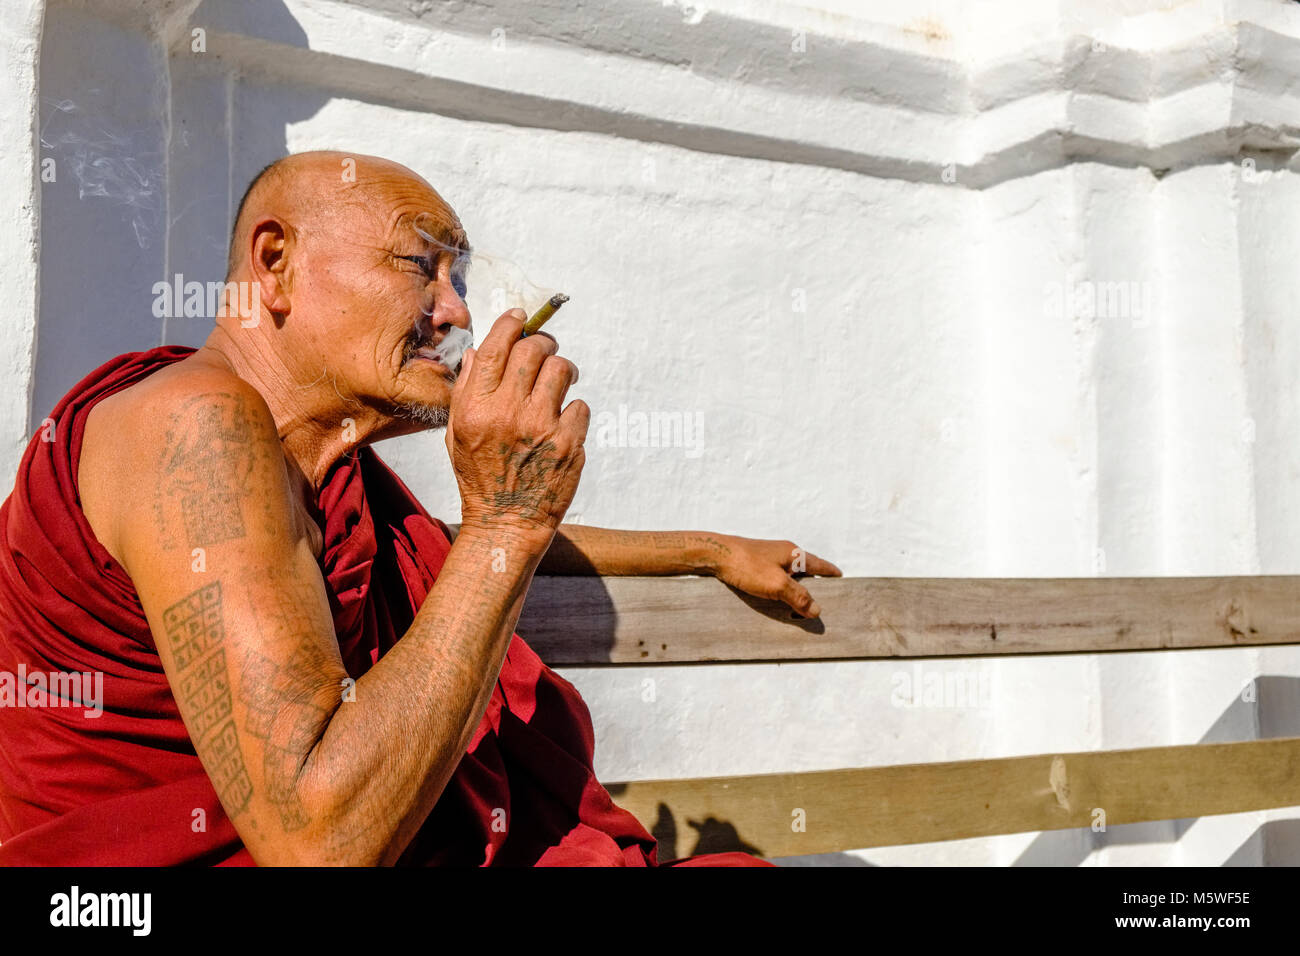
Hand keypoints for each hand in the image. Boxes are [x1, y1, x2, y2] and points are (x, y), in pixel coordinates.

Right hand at [445, 309, 587, 540]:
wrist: (505, 524)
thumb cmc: (480, 477)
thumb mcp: (457, 433)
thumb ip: (467, 390)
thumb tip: (480, 351)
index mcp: (476, 407)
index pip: (497, 346)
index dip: (513, 324)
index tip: (522, 318)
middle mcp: (507, 413)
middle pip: (535, 350)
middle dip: (544, 344)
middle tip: (546, 352)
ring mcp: (540, 428)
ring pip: (563, 370)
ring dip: (564, 371)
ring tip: (560, 383)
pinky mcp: (569, 444)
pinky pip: (580, 406)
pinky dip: (573, 411)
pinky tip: (561, 425)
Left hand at [704, 534, 841, 618]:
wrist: (714, 554)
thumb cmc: (746, 565)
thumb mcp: (777, 585)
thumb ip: (799, 597)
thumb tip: (817, 610)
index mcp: (794, 554)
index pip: (820, 565)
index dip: (831, 574)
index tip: (841, 579)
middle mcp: (783, 553)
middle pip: (805, 570)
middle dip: (813, 585)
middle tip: (821, 600)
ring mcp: (768, 558)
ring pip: (789, 575)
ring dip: (794, 589)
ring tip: (798, 606)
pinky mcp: (754, 564)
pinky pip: (774, 578)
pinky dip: (779, 589)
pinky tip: (775, 599)